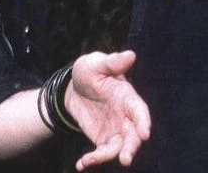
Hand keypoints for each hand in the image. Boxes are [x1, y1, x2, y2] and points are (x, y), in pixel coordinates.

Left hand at [65, 51, 150, 170]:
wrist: (72, 88)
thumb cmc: (89, 72)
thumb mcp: (95, 63)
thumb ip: (111, 62)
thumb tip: (129, 54)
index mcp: (127, 97)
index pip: (139, 111)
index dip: (143, 122)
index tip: (145, 133)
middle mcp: (125, 116)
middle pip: (133, 135)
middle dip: (131, 147)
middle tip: (126, 158)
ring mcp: (116, 129)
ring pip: (120, 147)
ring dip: (111, 156)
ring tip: (93, 160)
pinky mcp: (103, 138)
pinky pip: (102, 151)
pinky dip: (94, 159)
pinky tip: (82, 163)